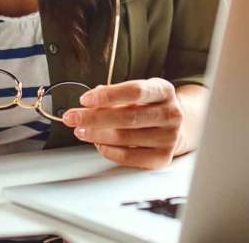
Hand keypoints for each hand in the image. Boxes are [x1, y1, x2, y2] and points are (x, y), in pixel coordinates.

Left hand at [62, 78, 184, 169]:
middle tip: (73, 118)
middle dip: (94, 118)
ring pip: (125, 138)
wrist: (175, 126)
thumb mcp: (138, 92)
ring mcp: (169, 137)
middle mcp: (171, 114)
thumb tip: (90, 103)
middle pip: (127, 116)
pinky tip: (98, 143)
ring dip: (96, 135)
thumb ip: (115, 95)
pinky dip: (108, 150)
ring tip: (81, 130)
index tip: (85, 99)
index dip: (108, 96)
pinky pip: (129, 157)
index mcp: (164, 91)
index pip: (134, 91)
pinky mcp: (163, 157)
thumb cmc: (150, 106)